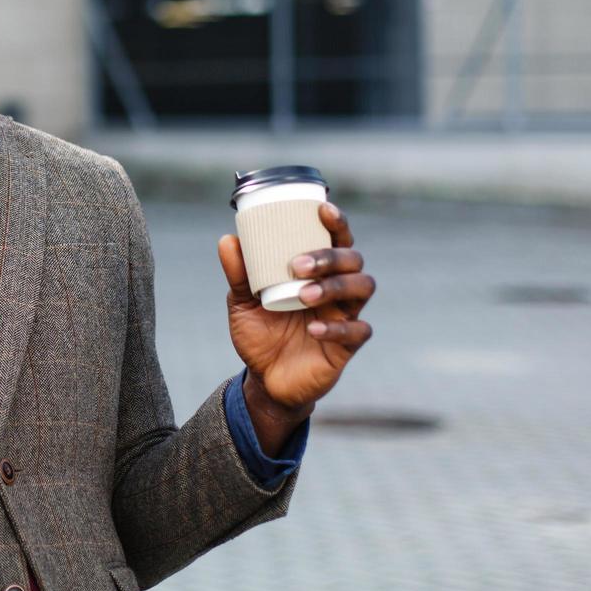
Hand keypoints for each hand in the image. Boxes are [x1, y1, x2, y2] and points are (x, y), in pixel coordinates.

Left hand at [219, 203, 375, 415]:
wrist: (265, 380)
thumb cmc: (259, 334)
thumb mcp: (242, 303)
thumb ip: (238, 275)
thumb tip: (228, 240)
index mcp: (316, 273)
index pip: (336, 240)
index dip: (336, 223)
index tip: (322, 209)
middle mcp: (336, 290)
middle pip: (353, 261)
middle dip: (330, 257)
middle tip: (297, 265)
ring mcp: (345, 316)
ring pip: (362, 288)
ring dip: (335, 286)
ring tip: (304, 295)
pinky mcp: (347, 347)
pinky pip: (358, 331)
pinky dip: (338, 328)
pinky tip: (313, 330)